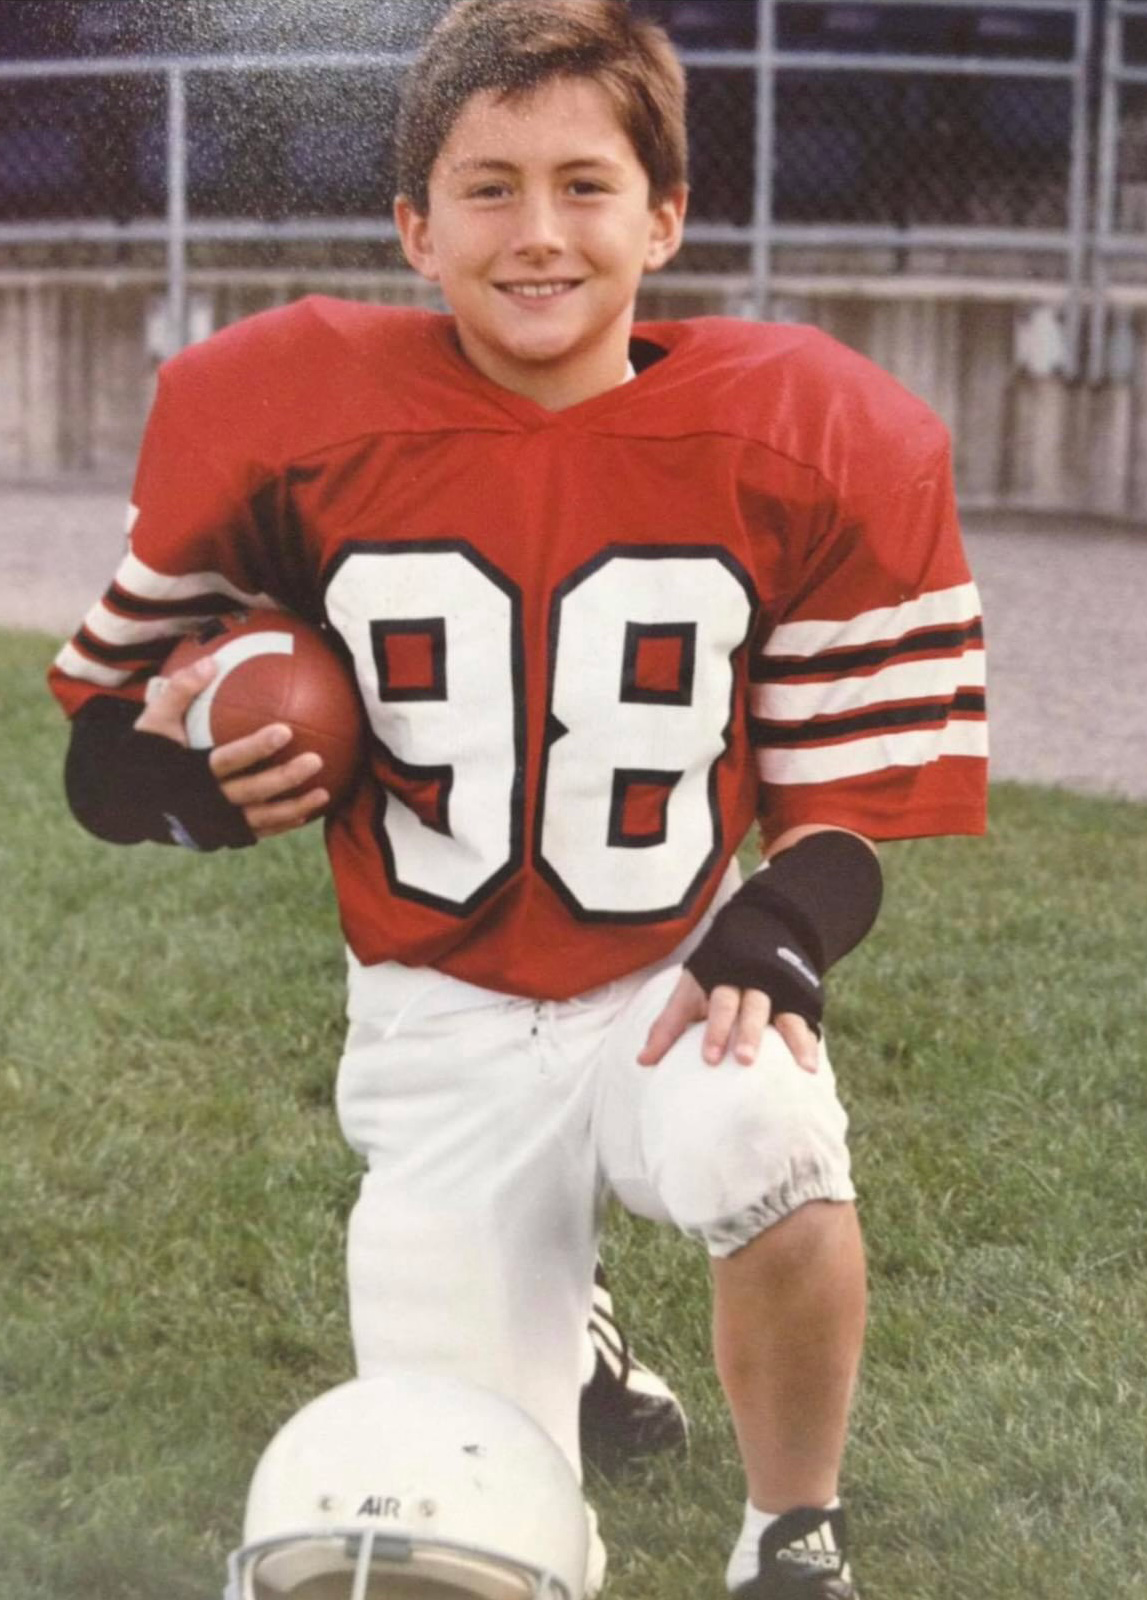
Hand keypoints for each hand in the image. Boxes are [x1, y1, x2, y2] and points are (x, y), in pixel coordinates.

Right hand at [135, 658, 329, 839]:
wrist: (127, 798)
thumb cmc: (145, 751)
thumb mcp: (154, 719)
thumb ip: (181, 690)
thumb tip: (211, 661)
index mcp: (188, 773)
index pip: (228, 760)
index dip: (256, 748)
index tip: (286, 730)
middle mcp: (204, 801)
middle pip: (251, 791)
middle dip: (284, 778)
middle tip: (315, 760)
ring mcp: (214, 822)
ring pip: (259, 818)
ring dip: (293, 807)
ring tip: (324, 792)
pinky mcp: (220, 835)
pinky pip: (255, 832)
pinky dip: (280, 824)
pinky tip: (305, 813)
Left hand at [637, 968, 819, 1072]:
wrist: (762, 931)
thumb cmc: (715, 974)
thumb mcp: (690, 990)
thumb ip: (668, 1026)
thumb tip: (642, 1062)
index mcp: (716, 978)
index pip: (713, 1003)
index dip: (713, 1030)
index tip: (710, 1059)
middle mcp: (746, 981)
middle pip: (745, 1006)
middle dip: (745, 1032)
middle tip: (743, 1059)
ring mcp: (773, 988)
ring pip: (777, 1012)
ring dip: (784, 1039)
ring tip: (796, 1066)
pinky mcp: (795, 998)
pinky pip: (801, 1020)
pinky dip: (806, 1043)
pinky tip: (808, 1066)